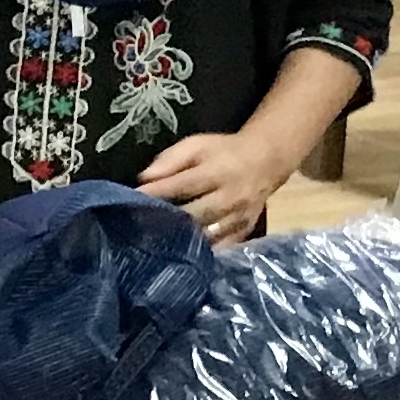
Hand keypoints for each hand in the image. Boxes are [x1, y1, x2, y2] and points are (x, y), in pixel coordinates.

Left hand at [137, 128, 297, 244]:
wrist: (265, 161)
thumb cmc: (223, 152)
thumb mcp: (198, 144)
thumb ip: (171, 159)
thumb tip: (144, 177)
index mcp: (218, 171)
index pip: (183, 185)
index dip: (157, 194)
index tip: (133, 200)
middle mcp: (231, 196)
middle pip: (195, 214)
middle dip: (168, 221)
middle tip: (140, 228)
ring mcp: (239, 218)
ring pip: (208, 235)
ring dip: (183, 240)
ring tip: (157, 244)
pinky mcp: (244, 231)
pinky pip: (222, 247)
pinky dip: (202, 252)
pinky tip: (184, 255)